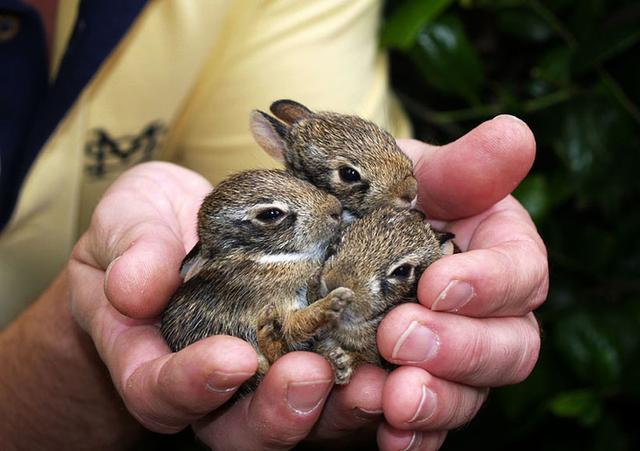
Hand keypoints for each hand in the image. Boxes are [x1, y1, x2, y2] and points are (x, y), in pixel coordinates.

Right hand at [68, 162, 385, 448]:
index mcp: (152, 358)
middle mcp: (211, 381)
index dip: (191, 385)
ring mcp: (261, 372)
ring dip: (334, 406)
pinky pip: (334, 378)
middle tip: (310, 376)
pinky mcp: (305, 348)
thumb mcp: (128, 223)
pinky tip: (392, 353)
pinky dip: (364, 373)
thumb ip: (131, 250)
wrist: (186, 226)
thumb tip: (134, 287)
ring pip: (296, 415)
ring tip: (369, 379)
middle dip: (277, 412)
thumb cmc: (147, 228)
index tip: (230, 359)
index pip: (161, 391)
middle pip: (238, 427)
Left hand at [376, 115, 547, 449]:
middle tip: (404, 338)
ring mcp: (453, 361)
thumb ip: (465, 166)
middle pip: (508, 348)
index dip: (489, 284)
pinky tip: (385, 435)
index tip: (441, 283)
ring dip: (435, 401)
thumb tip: (516, 132)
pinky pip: (425, 427)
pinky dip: (410, 437)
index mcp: (499, 257)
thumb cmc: (388, 195)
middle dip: (460, 348)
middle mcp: (488, 316)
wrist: (344, 230)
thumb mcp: (418, 174)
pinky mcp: (415, 392)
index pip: (522, 275)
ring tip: (392, 397)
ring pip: (469, 395)